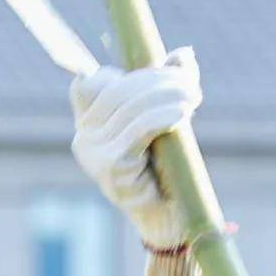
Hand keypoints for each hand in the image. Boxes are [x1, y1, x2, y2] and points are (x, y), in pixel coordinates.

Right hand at [68, 48, 200, 249]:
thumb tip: (185, 53)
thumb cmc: (168, 172)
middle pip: (115, 91)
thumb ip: (168, 87)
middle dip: (155, 79)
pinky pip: (137, 131)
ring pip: (127, 108)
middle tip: (188, 80)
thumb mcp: (165, 122)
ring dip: (164, 95)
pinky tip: (182, 114)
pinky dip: (161, 117)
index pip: (90, 84)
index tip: (162, 75)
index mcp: (88, 126)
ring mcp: (93, 155)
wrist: (173, 222)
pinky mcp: (110, 168)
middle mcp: (83, 139)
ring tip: (191, 96)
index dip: (124, 74)